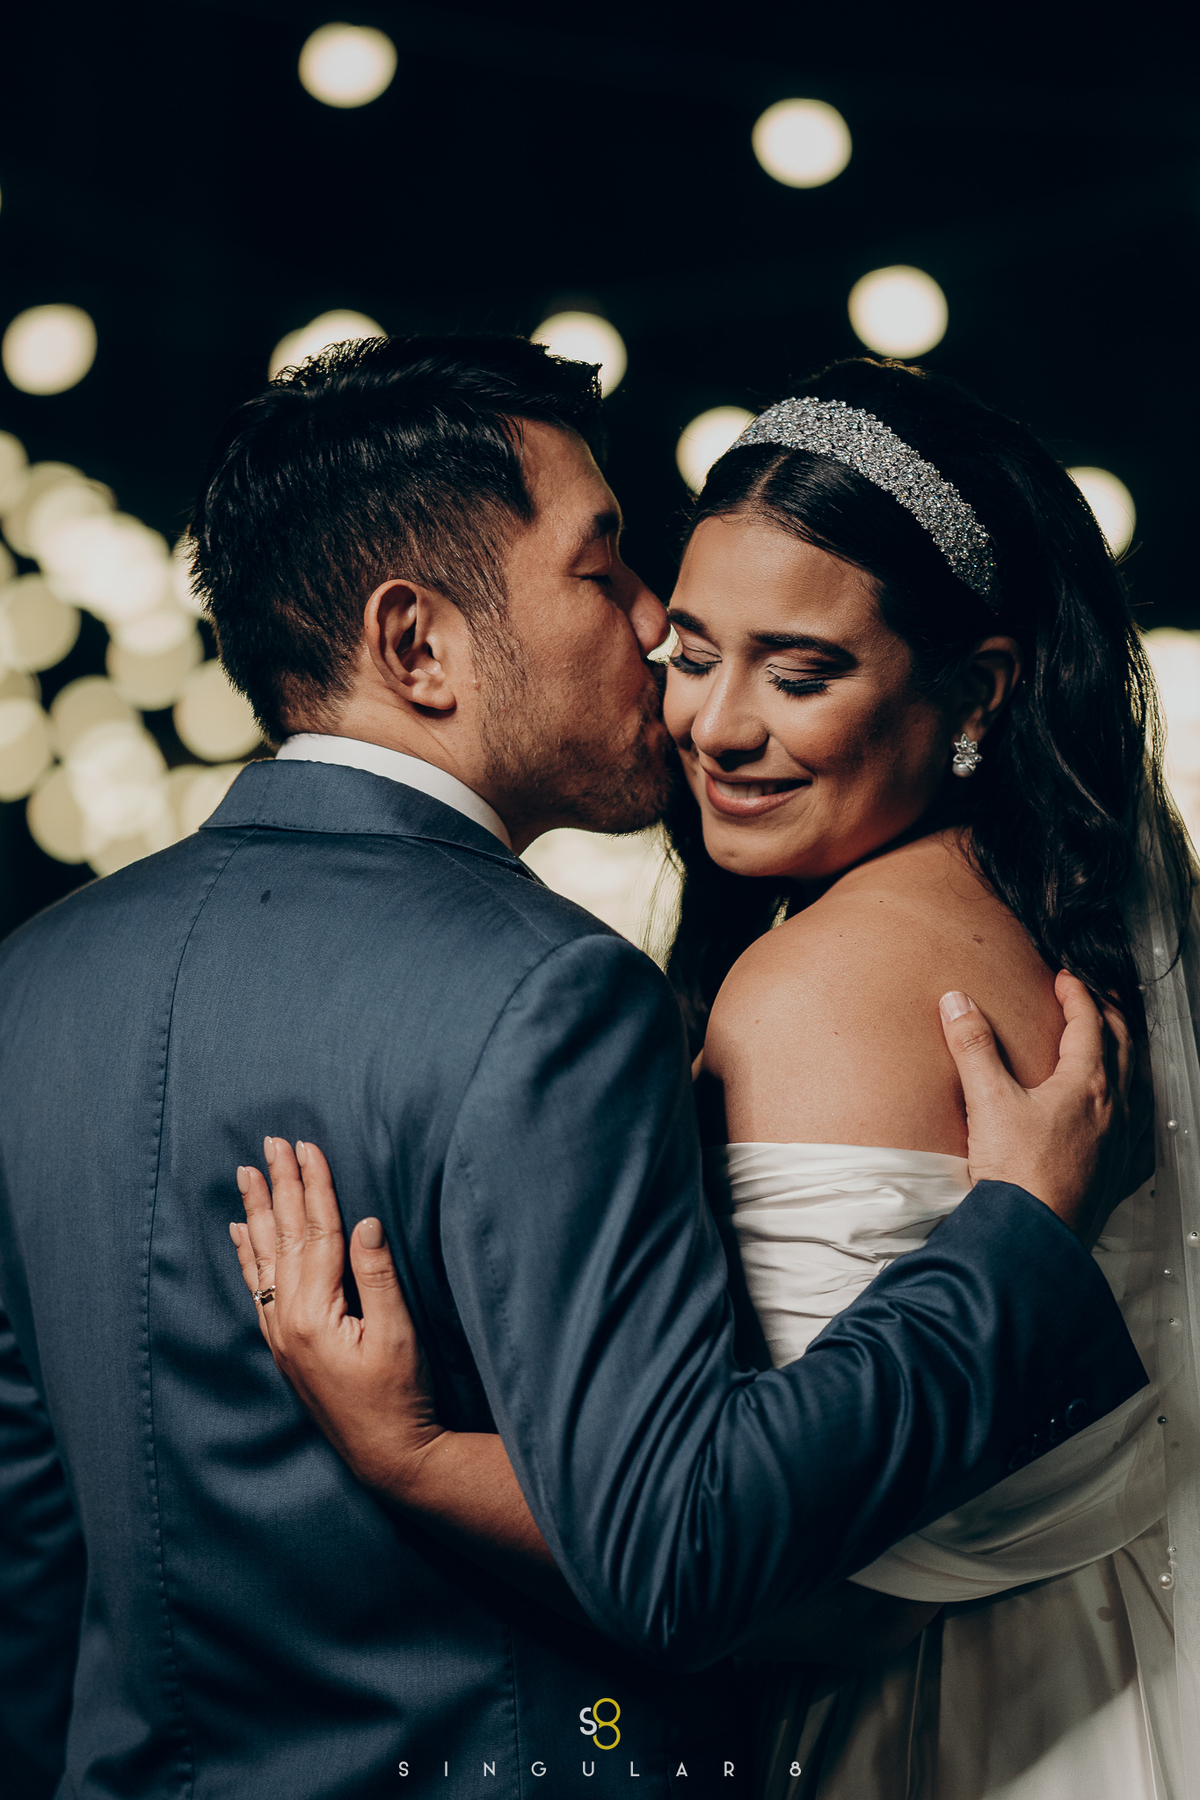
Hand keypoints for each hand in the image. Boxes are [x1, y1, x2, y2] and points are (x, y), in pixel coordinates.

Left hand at [230, 1138, 443, 1495]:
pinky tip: (241, 1231)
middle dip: (279, 1185)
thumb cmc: (399, 1395)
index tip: (307, 1146)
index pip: (316, 1231)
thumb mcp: (398, 1333)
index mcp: (314, 1312)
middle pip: (285, 1236)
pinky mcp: (284, 1344)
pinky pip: (258, 1286)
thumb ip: (377, 1275)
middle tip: (270, 1143)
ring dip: (259, 1211)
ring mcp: (281, 1333)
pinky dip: (248, 1254)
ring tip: (247, 1174)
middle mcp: (287, 1319)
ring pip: (266, 1257)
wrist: (386, 1453)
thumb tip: (363, 1221)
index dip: (314, 1186)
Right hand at [938, 973, 1150, 1243]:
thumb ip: (973, 1047)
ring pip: (1136, 1087)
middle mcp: (1113, 1110)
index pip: (1089, 1024)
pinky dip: (1133, 1112)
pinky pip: (1136, 1134)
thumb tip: (958, 1003)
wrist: (1032, 1236)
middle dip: (1109, 1018)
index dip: (1076, 995)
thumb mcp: (988, 1100)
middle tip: (1096, 1002)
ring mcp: (1118, 1144)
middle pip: (1122, 1049)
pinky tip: (1127, 1122)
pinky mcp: (1115, 1175)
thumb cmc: (1018, 1176)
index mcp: (1087, 1084)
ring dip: (1126, 1058)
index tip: (1065, 978)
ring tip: (1116, 1049)